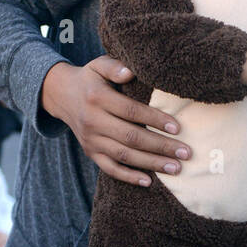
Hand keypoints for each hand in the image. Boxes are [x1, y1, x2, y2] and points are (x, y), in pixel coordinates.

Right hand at [41, 56, 191, 185]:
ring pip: (124, 155)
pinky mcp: (90, 153)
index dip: (154, 120)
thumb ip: (114, 66)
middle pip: (131, 137)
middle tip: (186, 153)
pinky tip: (149, 181)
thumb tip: (131, 72)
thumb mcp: (98, 65)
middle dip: (161, 146)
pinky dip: (129, 177)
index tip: (177, 128)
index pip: (131, 111)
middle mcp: (93, 121)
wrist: (60, 95)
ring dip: (151, 164)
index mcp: (98, 98)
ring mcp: (91, 140)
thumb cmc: (90, 79)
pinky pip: (110, 169)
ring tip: (176, 168)